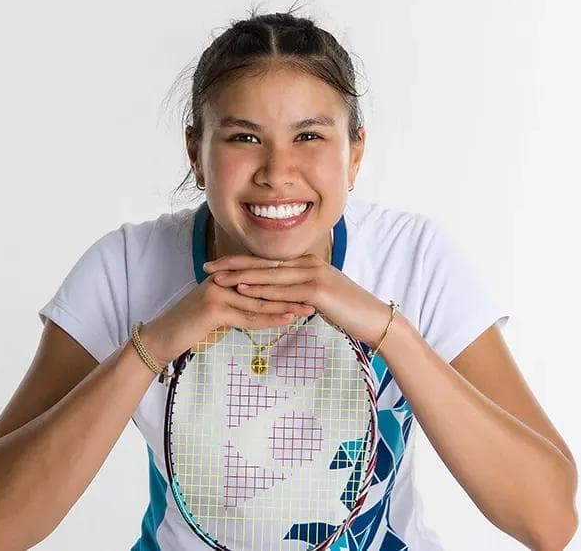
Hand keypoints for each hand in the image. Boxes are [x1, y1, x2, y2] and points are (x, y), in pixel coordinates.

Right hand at [136, 273, 316, 363]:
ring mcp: (218, 291)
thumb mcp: (220, 311)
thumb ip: (241, 304)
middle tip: (319, 295)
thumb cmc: (193, 326)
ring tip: (309, 309)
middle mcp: (223, 278)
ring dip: (286, 305)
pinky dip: (269, 318)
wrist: (164, 337)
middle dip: (292, 290)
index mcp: (227, 275)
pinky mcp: (214, 308)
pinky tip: (286, 320)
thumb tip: (266, 306)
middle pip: (265, 284)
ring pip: (259, 300)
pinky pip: (248, 316)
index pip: (263, 276)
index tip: (311, 286)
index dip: (287, 281)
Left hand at [203, 253, 393, 347]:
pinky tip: (244, 290)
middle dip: (232, 264)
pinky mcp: (317, 291)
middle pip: (263, 263)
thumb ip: (300, 294)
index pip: (268, 261)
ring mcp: (313, 275)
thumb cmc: (348, 312)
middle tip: (207, 266)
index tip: (218, 264)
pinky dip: (261, 290)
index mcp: (307, 264)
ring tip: (217, 278)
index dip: (241, 261)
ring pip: (270, 275)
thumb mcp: (320, 298)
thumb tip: (283, 300)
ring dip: (241, 276)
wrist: (374, 319)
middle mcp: (309, 264)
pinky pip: (283, 291)